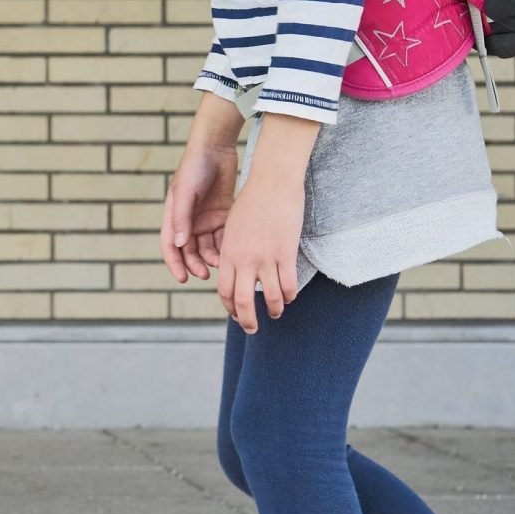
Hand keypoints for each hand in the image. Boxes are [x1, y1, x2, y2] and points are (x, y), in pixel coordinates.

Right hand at [162, 140, 235, 282]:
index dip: (175, 264)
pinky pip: (223, 236)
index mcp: (173, 216)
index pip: (170, 246)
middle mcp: (188, 220)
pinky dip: (226, 246)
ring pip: (208, 246)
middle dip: (196, 264)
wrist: (216, 147)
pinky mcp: (222, 215)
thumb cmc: (194, 166)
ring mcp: (205, 219)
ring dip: (213, 257)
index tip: (184, 278)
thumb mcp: (185, 192)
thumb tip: (179, 244)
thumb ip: (181, 218)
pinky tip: (233, 252)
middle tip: (207, 274)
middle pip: (190, 250)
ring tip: (222, 263)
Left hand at [216, 170, 303, 331]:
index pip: (224, 291)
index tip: (235, 314)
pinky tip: (290, 298)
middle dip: (247, 320)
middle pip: (242, 301)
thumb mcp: (232, 228)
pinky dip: (290, 295)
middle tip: (252, 330)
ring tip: (277, 314)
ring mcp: (265, 258)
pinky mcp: (285, 253)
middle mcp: (244, 260)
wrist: (271, 183)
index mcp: (228, 253)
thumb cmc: (251, 203)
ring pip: (270, 297)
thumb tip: (234, 268)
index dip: (230, 307)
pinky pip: (288, 284)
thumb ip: (232, 251)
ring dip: (274, 311)